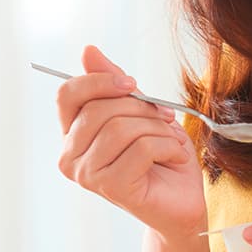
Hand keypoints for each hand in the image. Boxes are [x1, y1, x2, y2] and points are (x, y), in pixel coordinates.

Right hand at [54, 45, 206, 238]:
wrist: (183, 201)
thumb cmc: (161, 156)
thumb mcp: (141, 111)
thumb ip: (114, 84)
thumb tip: (89, 51)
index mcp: (73, 134)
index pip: (68, 95)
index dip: (99, 81)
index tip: (132, 83)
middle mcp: (70, 156)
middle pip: (100, 108)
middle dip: (142, 107)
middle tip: (166, 118)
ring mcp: (87, 175)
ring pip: (122, 127)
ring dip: (158, 129)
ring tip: (170, 142)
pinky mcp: (110, 187)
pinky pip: (141, 148)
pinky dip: (167, 147)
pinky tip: (173, 158)